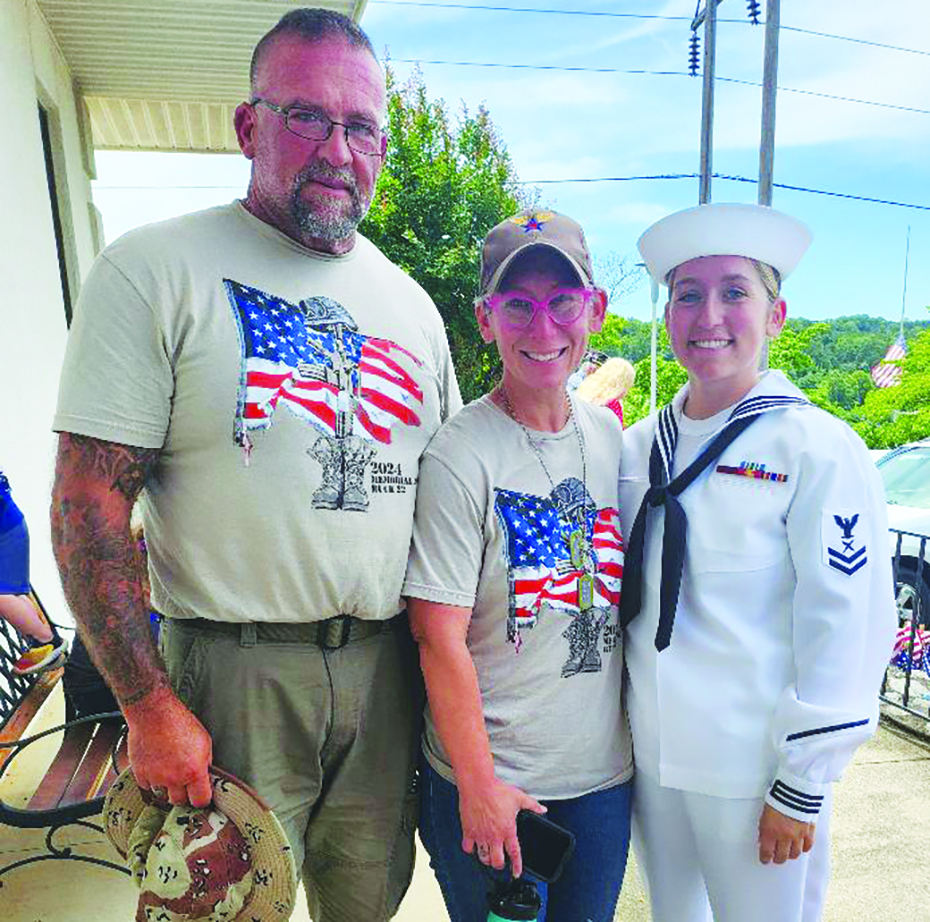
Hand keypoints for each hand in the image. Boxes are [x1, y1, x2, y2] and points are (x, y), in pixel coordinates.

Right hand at [124, 689, 213, 807]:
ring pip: (162, 795)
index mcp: (194, 770)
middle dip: (183, 795)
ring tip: (169, 770)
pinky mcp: (140, 774)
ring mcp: (156, 778)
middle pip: (179, 802)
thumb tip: (205, 775)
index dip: (202, 800)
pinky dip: (151, 780)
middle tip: (185, 784)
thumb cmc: (179, 722)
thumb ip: (205, 762)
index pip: (201, 800)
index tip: (201, 797)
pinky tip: (156, 766)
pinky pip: (147, 786)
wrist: (154, 713)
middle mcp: (174, 778)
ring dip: (166, 787)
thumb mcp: (204, 740)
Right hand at [459, 777, 545, 877]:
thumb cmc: (496, 790)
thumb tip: (543, 809)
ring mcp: (480, 835)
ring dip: (486, 859)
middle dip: (500, 864)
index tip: (516, 873)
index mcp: (508, 830)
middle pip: (497, 861)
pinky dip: (471, 849)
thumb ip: (532, 805)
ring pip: (483, 858)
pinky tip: (474, 845)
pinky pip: (468, 848)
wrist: (478, 784)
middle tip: (500, 860)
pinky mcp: (468, 831)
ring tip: (488, 854)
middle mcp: (494, 836)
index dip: (517, 866)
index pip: (514, 854)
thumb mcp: (518, 797)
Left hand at [758, 803, 815, 863]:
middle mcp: (784, 836)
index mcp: (771, 831)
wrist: (795, 790)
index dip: (765, 858)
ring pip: (794, 854)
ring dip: (790, 855)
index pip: (766, 852)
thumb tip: (763, 840)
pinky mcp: (809, 832)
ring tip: (787, 854)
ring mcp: (798, 836)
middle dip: (777, 859)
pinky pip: (807, 847)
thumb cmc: (777, 798)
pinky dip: (803, 849)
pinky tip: (800, 847)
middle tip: (776, 859)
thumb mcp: (764, 813)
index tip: (764, 860)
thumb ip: (764, 828)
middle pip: (781, 856)